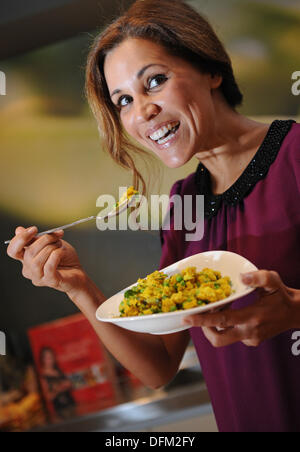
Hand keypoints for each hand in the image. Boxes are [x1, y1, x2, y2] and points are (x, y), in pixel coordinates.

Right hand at [7, 226, 86, 296]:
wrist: (78, 273)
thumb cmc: (64, 259)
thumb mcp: (50, 243)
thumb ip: (35, 238)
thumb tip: (18, 229)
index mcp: (26, 259)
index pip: (13, 250)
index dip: (20, 239)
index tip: (34, 229)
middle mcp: (29, 270)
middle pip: (28, 252)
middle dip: (45, 239)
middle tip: (57, 236)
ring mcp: (38, 277)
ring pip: (37, 261)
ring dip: (51, 248)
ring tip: (60, 245)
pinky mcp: (50, 281)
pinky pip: (48, 267)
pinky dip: (56, 255)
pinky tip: (61, 252)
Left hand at [182, 270, 299, 347]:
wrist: (295, 313)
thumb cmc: (281, 295)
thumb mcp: (273, 281)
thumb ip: (259, 277)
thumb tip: (241, 277)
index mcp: (253, 317)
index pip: (223, 321)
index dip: (203, 320)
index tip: (187, 318)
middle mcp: (250, 332)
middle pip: (218, 339)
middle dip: (203, 329)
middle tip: (198, 315)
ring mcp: (250, 339)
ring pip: (223, 338)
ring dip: (214, 326)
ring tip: (216, 310)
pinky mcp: (251, 341)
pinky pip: (232, 336)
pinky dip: (225, 326)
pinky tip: (229, 313)